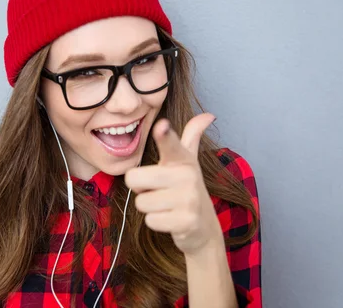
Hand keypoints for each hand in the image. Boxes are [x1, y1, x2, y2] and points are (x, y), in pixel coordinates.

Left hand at [125, 114, 222, 255]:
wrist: (204, 227)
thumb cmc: (186, 188)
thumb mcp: (188, 161)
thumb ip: (192, 136)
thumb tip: (208, 115)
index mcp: (183, 159)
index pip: (171, 144)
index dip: (165, 135)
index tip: (162, 125)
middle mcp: (187, 176)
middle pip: (134, 178)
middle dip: (140, 188)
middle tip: (158, 190)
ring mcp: (189, 199)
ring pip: (141, 202)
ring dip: (149, 207)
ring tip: (166, 205)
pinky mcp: (186, 222)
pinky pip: (150, 220)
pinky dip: (156, 222)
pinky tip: (171, 219)